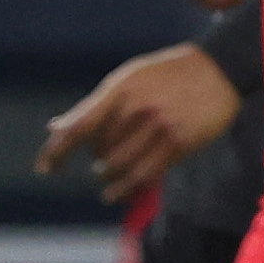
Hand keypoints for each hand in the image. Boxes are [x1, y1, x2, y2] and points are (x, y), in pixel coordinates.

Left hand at [33, 42, 235, 201]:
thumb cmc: (165, 75)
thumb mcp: (126, 80)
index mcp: (119, 90)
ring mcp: (159, 127)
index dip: (57, 151)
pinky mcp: (180, 143)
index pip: (79, 126)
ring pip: (120, 166)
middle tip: (99, 160)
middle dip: (95, 157)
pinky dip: (127, 187)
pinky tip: (116, 193)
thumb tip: (54, 127)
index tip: (44, 170)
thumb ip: (92, 106)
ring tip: (104, 179)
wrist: (219, 69)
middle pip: (99, 149)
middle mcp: (136, 109)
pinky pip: (146, 174)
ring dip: (108, 177)